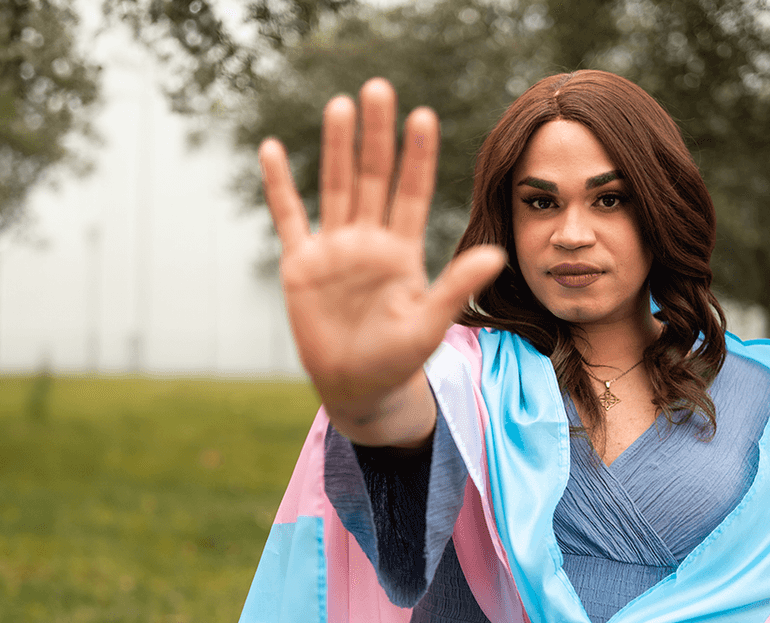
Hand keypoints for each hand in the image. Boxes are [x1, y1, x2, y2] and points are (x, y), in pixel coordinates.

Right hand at [260, 78, 505, 444]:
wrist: (360, 387)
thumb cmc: (399, 359)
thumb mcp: (430, 324)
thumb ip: (457, 287)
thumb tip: (496, 254)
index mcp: (403, 251)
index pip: (413, 192)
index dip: (417, 156)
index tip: (424, 116)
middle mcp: (370, 241)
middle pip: (374, 177)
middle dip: (377, 135)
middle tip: (381, 88)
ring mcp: (335, 249)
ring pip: (337, 187)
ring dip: (337, 148)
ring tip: (341, 104)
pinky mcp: (301, 265)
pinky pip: (289, 217)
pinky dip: (280, 186)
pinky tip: (273, 149)